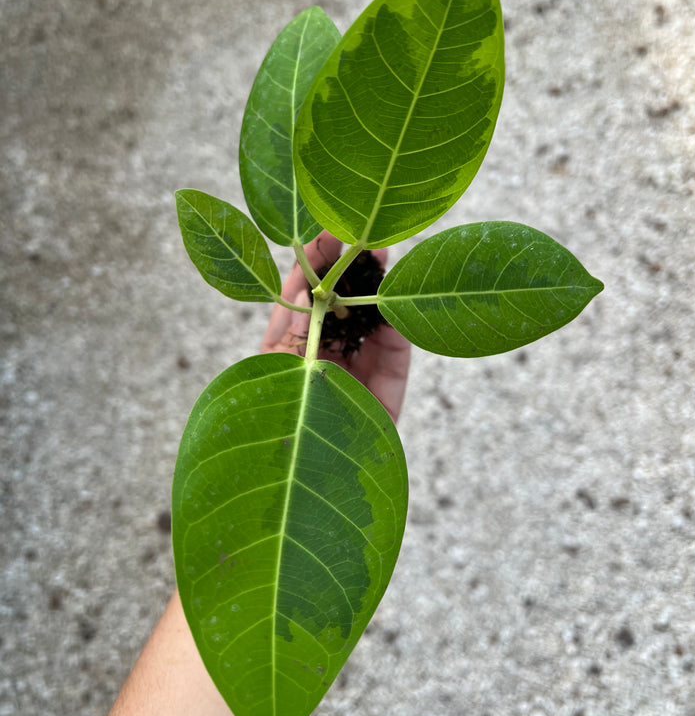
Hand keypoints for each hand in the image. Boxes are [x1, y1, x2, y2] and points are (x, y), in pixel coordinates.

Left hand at [261, 232, 410, 423]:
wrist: (308, 486)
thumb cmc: (275, 432)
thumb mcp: (274, 377)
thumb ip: (290, 336)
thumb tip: (307, 292)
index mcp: (289, 351)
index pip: (300, 297)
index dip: (310, 263)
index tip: (323, 230)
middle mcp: (323, 356)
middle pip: (339, 302)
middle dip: (349, 267)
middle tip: (360, 233)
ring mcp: (357, 373)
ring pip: (370, 320)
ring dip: (377, 286)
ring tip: (382, 252)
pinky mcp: (387, 393)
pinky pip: (395, 354)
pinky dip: (398, 327)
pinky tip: (396, 301)